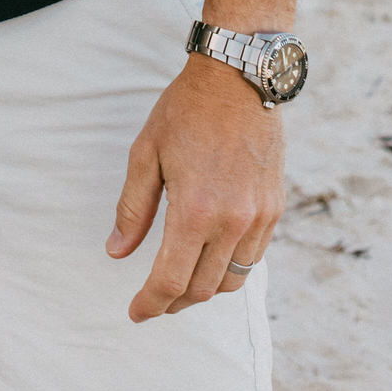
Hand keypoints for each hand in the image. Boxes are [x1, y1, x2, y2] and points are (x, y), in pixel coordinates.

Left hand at [105, 57, 283, 319]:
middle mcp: (232, 222)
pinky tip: (211, 258)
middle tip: (154, 301)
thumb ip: (133, 208)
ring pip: (232, 280)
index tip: (136, 313)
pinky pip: (253, 257)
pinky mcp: (275, 208)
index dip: (150, 304)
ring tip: (181, 284)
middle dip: (174, 302)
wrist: (238, 77)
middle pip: (203, 289)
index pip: (171, 280)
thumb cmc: (185, 110)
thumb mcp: (146, 152)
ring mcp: (259, 218)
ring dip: (204, 291)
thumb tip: (116, 252)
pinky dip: (230, 268)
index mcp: (195, 210)